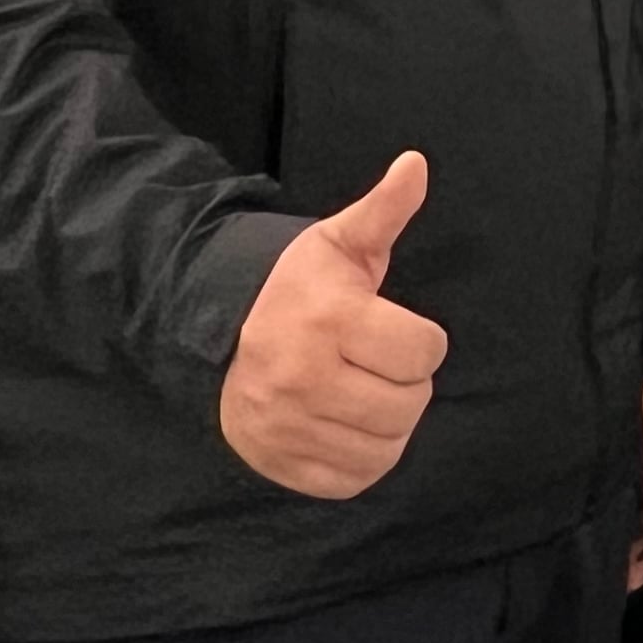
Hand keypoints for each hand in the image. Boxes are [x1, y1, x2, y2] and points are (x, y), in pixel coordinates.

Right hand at [217, 151, 448, 497]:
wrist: (217, 339)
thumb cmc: (296, 288)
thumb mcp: (339, 243)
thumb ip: (384, 210)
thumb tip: (417, 163)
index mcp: (330, 321)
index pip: (425, 351)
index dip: (423, 341)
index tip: (395, 329)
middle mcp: (304, 379)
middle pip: (410, 404)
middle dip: (409, 382)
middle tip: (382, 363)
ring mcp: (289, 427)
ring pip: (388, 446)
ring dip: (391, 422)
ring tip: (370, 392)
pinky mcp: (283, 463)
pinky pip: (355, 479)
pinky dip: (366, 458)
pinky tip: (352, 426)